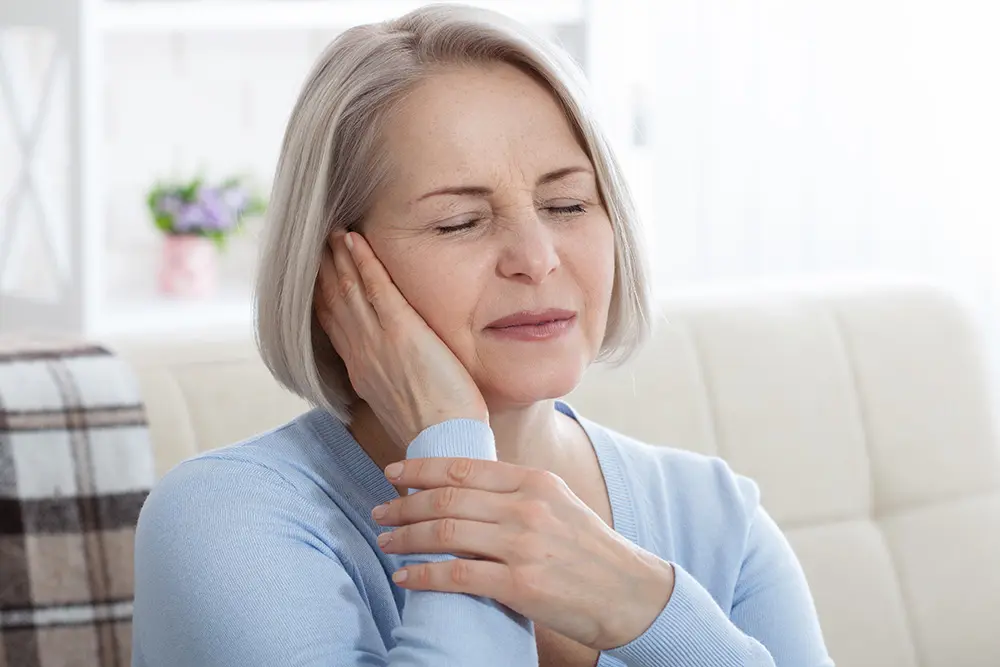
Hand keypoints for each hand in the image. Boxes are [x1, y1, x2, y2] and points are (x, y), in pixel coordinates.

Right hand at [314, 231, 488, 448]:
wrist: (442, 444)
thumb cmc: (435, 433)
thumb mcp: (404, 406)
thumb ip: (393, 384)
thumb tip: (396, 378)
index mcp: (362, 371)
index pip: (333, 326)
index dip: (322, 297)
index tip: (316, 276)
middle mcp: (361, 352)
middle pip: (332, 302)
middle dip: (323, 270)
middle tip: (316, 243)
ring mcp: (378, 340)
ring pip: (348, 289)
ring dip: (338, 257)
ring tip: (332, 233)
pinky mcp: (401, 331)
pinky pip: (375, 286)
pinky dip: (362, 260)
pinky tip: (354, 239)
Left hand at [370, 457, 675, 650]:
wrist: (629, 593)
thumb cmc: (588, 549)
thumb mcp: (558, 503)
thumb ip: (516, 491)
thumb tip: (465, 484)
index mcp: (534, 481)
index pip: (464, 468)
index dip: (421, 469)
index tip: (393, 474)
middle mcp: (526, 507)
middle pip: (447, 498)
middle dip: (404, 504)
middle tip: (380, 512)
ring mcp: (523, 546)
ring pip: (446, 533)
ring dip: (407, 537)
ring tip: (386, 542)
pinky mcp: (520, 585)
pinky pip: (457, 575)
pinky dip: (424, 574)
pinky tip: (405, 576)